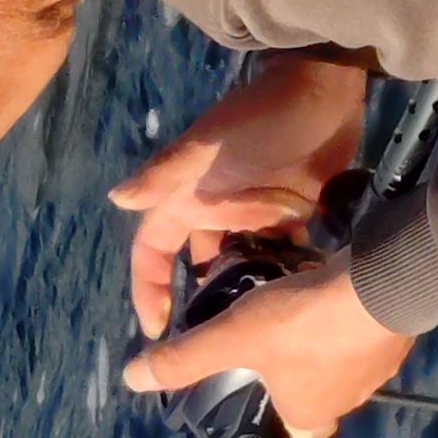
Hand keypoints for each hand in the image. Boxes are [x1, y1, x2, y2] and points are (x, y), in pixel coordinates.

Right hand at [108, 51, 374, 336]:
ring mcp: (258, 215)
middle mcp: (218, 212)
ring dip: (250, 292)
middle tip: (217, 343)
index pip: (155, 251)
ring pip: (245, 265)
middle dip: (204, 302)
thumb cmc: (256, 119)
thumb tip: (116, 199)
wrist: (320, 93)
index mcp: (188, 201)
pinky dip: (289, 275)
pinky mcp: (295, 214)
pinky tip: (299, 302)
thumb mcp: (205, 149)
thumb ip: (163, 176)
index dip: (149, 287)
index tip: (157, 330)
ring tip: (260, 329)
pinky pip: (287, 255)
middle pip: (202, 265)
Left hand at [124, 261, 412, 437]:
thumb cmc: (301, 323)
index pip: (296, 433)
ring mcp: (378, 370)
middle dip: (300, 375)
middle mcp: (348, 402)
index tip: (264, 393)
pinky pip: (367, 335)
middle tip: (276, 344)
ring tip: (301, 313)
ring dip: (326, 345)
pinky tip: (334, 295)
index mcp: (309, 414)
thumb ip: (185, 358)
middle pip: (319, 395)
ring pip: (344, 363)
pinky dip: (350, 321)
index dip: (278, 414)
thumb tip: (132, 379)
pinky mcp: (396, 336)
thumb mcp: (231, 337)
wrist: (380, 287)